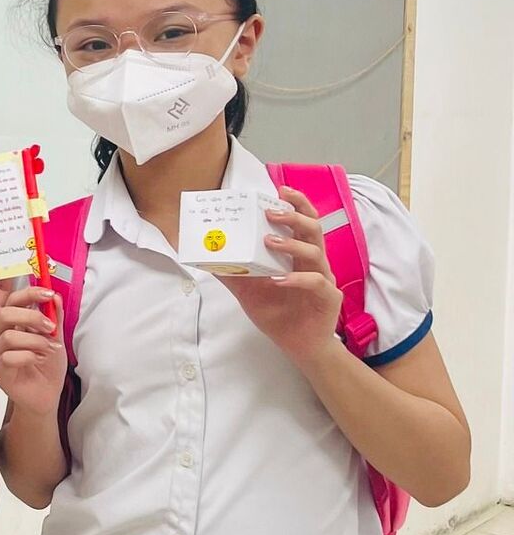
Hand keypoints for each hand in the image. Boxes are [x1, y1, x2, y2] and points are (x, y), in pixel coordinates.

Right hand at [0, 286, 65, 413]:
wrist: (46, 395)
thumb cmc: (47, 367)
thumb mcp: (55, 338)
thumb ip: (54, 319)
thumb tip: (55, 297)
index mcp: (10, 324)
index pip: (12, 301)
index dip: (29, 294)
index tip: (49, 294)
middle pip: (5, 314)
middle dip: (31, 317)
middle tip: (50, 326)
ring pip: (9, 337)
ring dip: (35, 341)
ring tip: (50, 349)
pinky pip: (9, 358)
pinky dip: (29, 356)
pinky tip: (39, 360)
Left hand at [217, 189, 343, 362]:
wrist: (298, 345)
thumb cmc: (278, 313)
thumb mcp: (247, 290)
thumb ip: (231, 272)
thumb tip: (206, 256)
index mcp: (298, 255)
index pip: (304, 221)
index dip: (297, 203)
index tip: (281, 189)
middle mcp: (314, 263)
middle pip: (313, 230)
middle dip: (293, 217)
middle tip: (270, 212)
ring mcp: (323, 279)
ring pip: (316, 252)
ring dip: (291, 244)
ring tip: (268, 241)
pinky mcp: (328, 298)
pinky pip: (317, 282)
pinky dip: (297, 279)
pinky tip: (278, 280)